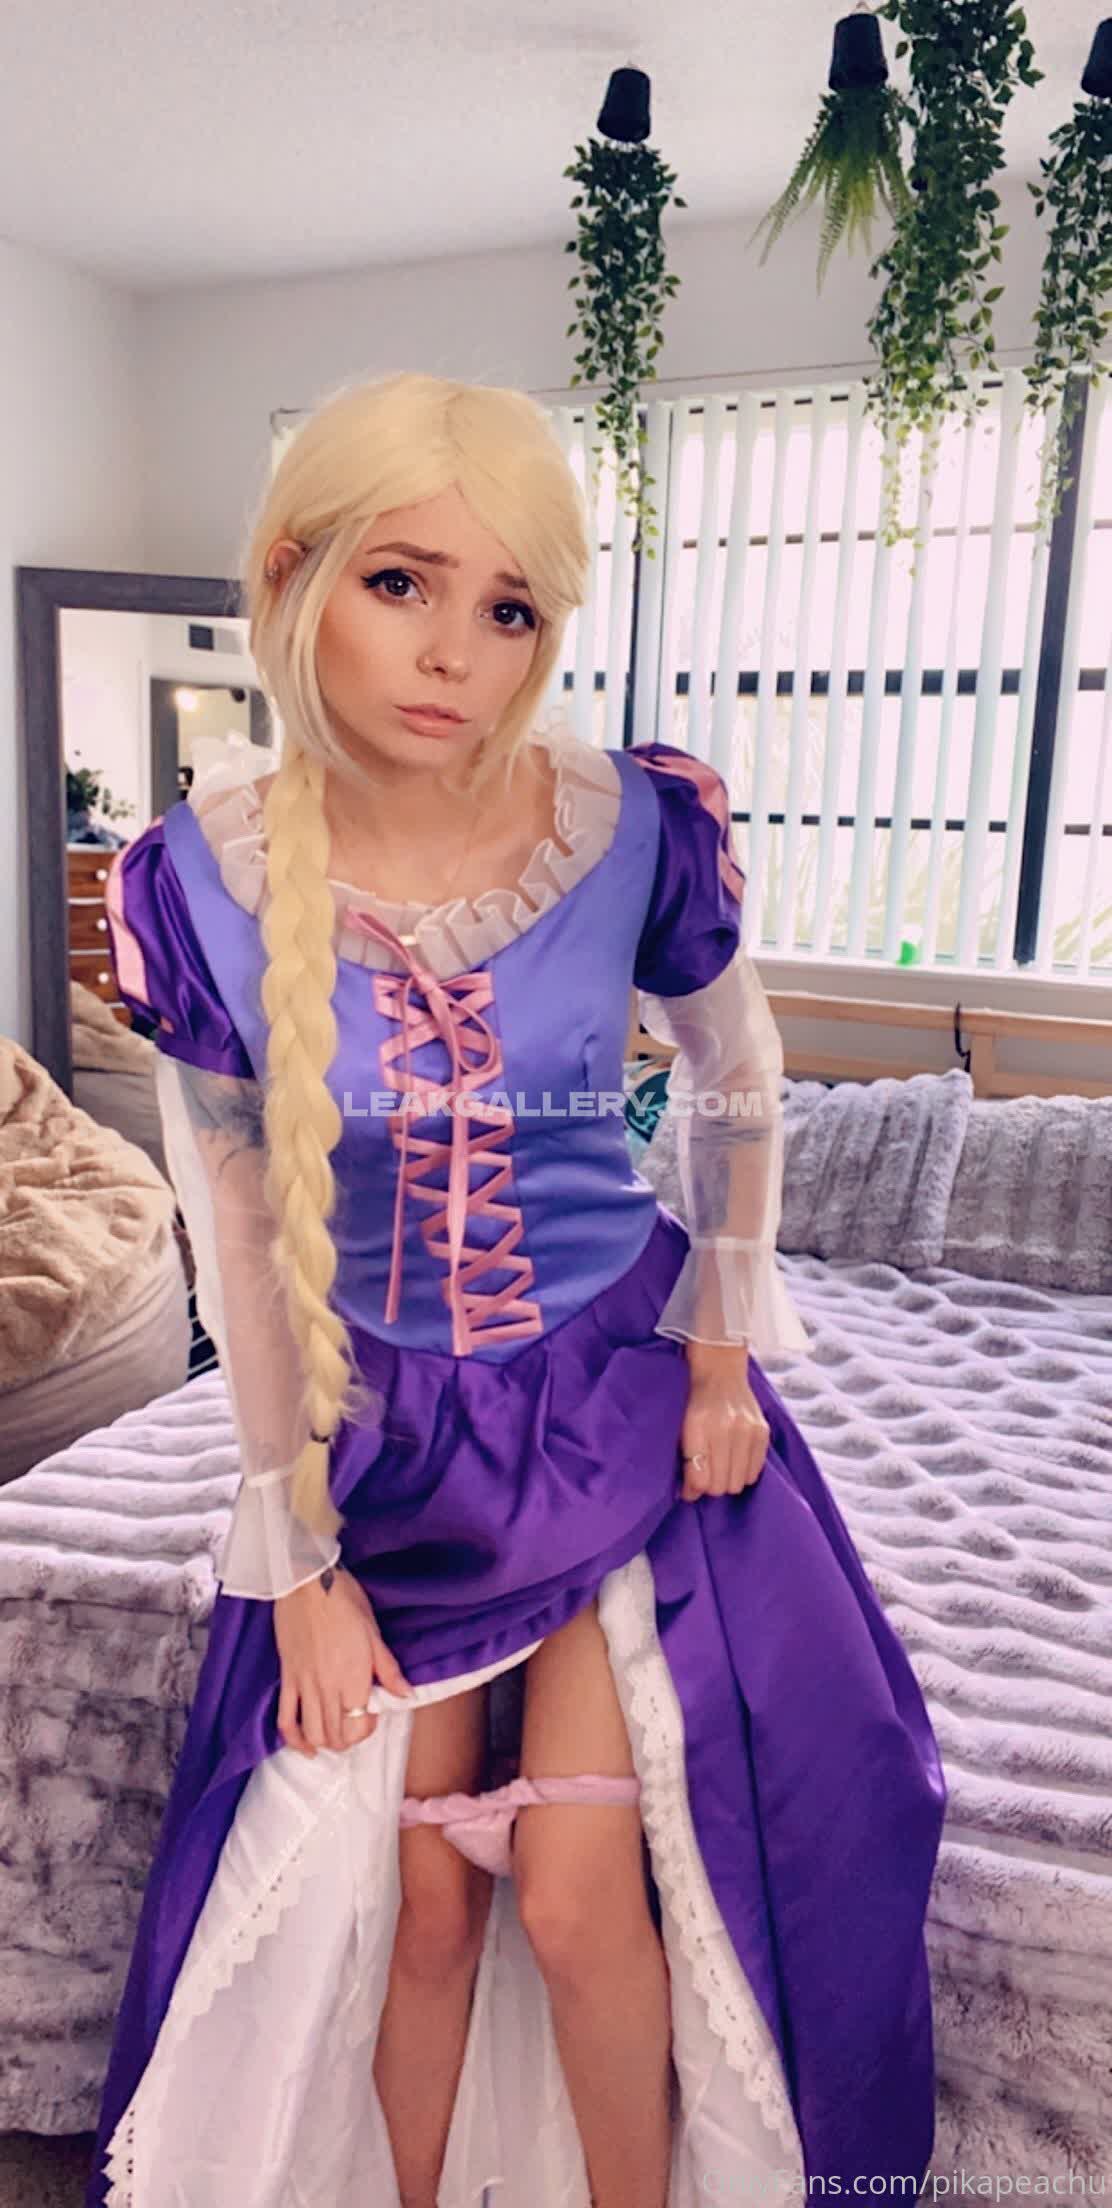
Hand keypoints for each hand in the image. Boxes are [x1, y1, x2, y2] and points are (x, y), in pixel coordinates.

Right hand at [273, 1565, 414, 1757]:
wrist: (306, 1581)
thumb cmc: (344, 1600)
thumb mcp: (373, 1632)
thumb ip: (388, 1669)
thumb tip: (406, 1694)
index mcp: (353, 1677)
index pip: (359, 1726)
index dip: (368, 1728)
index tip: (372, 1713)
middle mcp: (327, 1687)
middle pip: (336, 1736)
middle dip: (348, 1741)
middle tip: (355, 1726)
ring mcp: (304, 1684)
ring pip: (312, 1732)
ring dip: (324, 1742)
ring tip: (334, 1736)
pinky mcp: (287, 1677)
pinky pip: (284, 1718)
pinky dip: (293, 1739)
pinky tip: (305, 1745)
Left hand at [678, 1340, 769, 1502]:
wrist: (720, 1370)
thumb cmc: (696, 1401)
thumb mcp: (683, 1426)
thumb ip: (686, 1460)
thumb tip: (691, 1496)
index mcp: (697, 1426)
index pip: (700, 1479)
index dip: (693, 1489)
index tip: (690, 1486)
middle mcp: (724, 1428)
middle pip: (720, 1485)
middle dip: (710, 1486)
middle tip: (708, 1474)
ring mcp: (746, 1430)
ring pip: (738, 1483)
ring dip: (728, 1481)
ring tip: (722, 1467)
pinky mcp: (762, 1431)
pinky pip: (755, 1472)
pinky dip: (744, 1472)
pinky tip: (736, 1460)